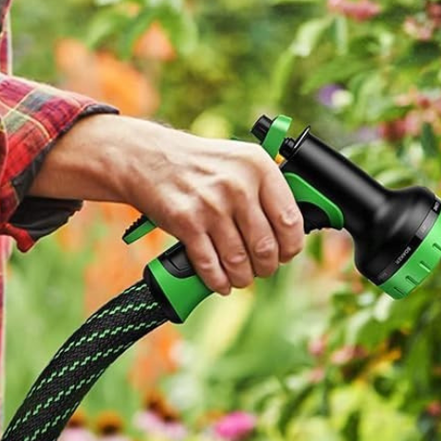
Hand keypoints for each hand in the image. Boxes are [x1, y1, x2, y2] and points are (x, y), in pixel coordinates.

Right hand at [30, 114, 304, 294]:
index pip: (290, 220)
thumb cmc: (200, 164)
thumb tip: (292, 228)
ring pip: (239, 261)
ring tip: (241, 277)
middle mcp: (238, 185)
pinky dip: (218, 281)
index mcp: (258, 166)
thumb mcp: (239, 162)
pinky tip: (222, 282)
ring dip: (243, 278)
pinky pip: (210, 266)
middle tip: (262, 268)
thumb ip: (266, 189)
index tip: (286, 253)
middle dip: (266, 267)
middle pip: (266, 247)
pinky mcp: (187, 223)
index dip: (291, 246)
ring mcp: (211, 205)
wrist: (148, 158)